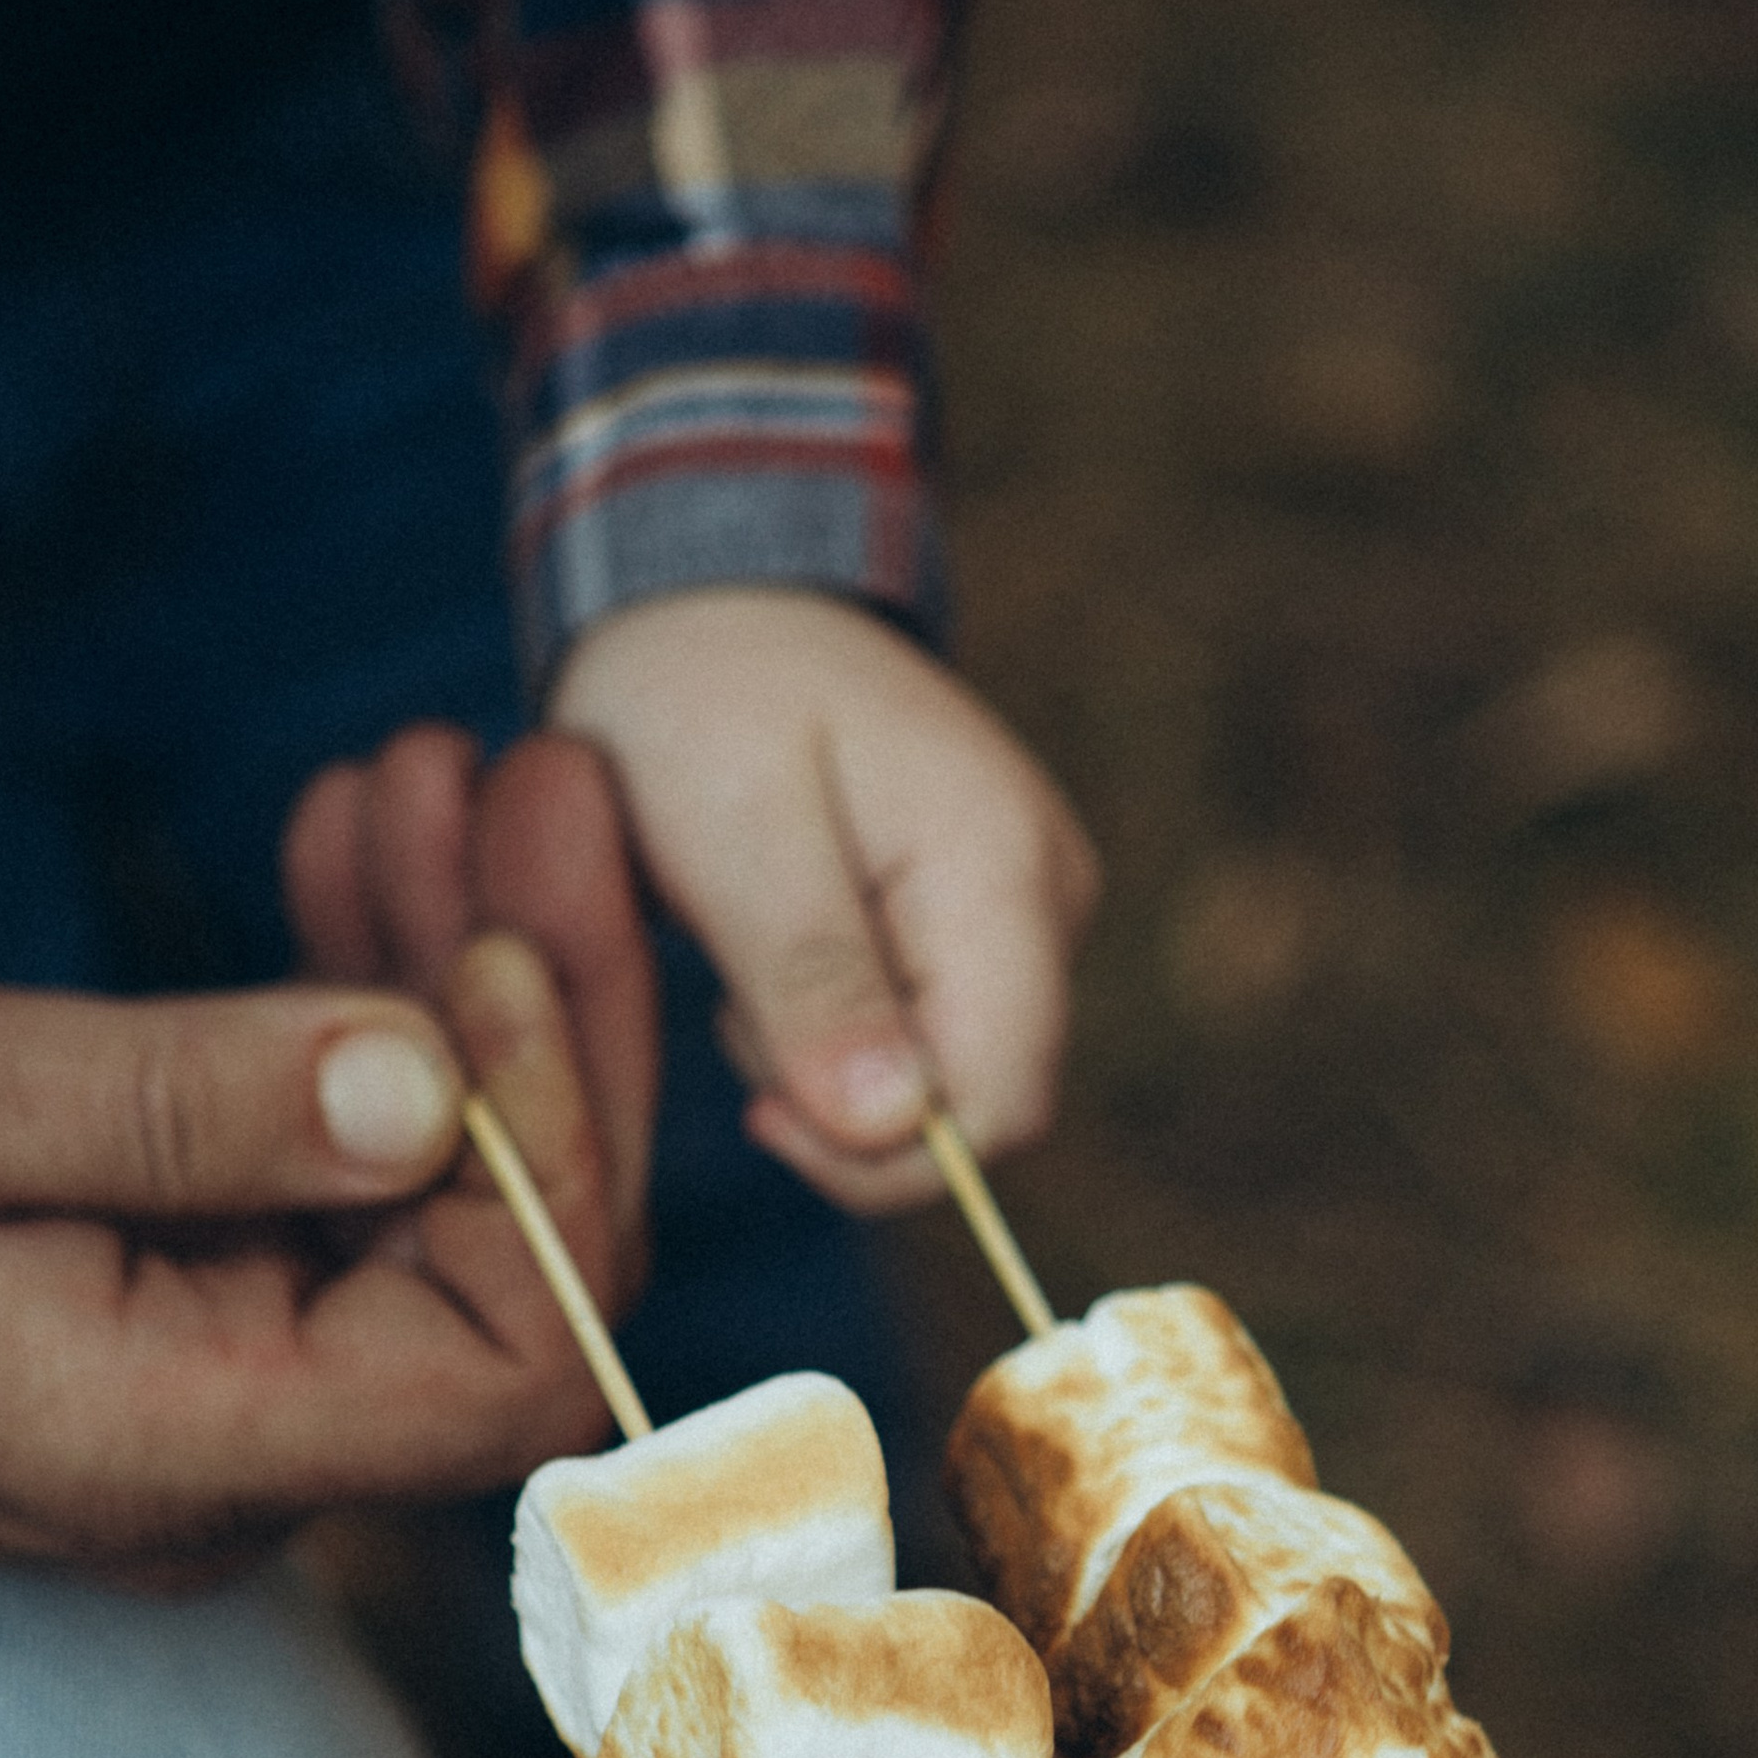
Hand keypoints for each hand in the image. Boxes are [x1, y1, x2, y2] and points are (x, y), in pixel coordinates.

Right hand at [0, 731, 658, 1577]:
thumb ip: (165, 1114)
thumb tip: (428, 1093)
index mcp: (162, 1450)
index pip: (497, 1376)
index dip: (553, 1166)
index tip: (504, 948)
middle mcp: (214, 1444)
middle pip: (492, 1263)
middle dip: (533, 1012)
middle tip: (539, 781)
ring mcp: (196, 1369)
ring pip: (422, 1188)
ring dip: (450, 965)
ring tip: (437, 772)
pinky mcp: (163, 1280)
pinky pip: (321, 1156)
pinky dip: (351, 991)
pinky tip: (349, 837)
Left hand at [551, 586, 1100, 1214]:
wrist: (714, 601)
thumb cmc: (704, 698)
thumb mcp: (731, 837)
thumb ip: (814, 981)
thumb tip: (894, 1128)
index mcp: (1002, 871)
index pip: (1003, 1106)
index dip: (885, 1155)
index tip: (759, 1108)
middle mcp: (1053, 895)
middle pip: (988, 1102)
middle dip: (853, 1108)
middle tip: (739, 1012)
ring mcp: (1035, 905)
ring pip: (957, 1077)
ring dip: (842, 1067)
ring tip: (753, 961)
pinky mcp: (996, 917)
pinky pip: (938, 1032)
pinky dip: (849, 1030)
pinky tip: (785, 953)